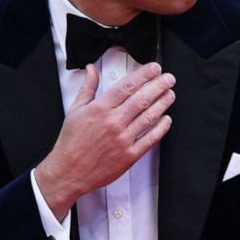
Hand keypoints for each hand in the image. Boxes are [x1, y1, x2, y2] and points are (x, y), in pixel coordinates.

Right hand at [33, 62, 174, 219]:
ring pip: (149, 117)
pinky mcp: (130, 155)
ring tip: (170, 94)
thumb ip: (88, 87)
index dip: (144, 75)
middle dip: (159, 86)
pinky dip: (161, 128)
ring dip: (163, 103)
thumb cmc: (71, 142)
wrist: (69, 171)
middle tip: (169, 79)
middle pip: (142, 99)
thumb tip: (92, 69)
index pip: (127, 86)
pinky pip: (151, 139)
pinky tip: (167, 119)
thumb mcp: (75, 110)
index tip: (154, 69)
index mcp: (100, 109)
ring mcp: (123, 139)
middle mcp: (113, 122)